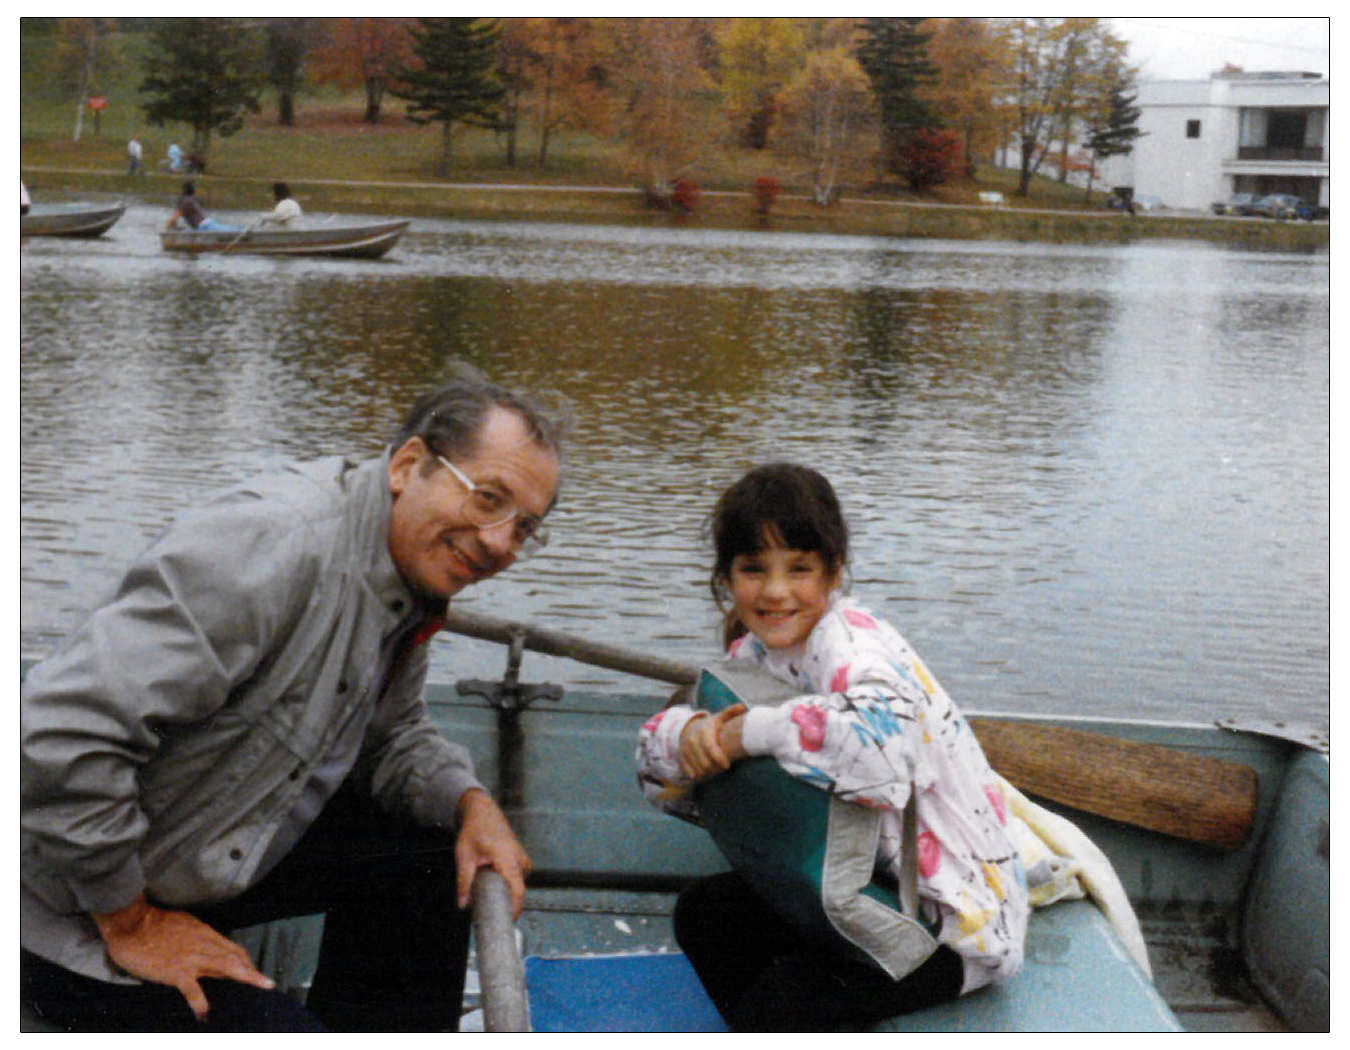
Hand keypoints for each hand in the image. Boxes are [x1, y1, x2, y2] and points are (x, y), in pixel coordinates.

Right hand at [93, 894, 273, 1020]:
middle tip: (267, 983)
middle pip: (235, 957)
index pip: (232, 948)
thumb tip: (207, 945)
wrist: (132, 924)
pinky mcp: (175, 971)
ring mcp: (191, 959)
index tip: (253, 970)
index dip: (245, 960)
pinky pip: (192, 989)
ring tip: (260, 986)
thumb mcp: (184, 924)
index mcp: (204, 934)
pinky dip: (200, 1002)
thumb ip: (197, 936)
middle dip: (252, 970)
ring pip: (225, 967)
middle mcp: (204, 944)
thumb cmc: (153, 924)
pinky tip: (205, 1014)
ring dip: (245, 977)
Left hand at [455, 789, 531, 918]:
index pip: (518, 891)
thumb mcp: (464, 856)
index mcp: (508, 859)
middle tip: (487, 912)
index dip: (515, 910)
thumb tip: (463, 905)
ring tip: (486, 892)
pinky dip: (506, 884)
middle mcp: (520, 860)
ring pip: (517, 885)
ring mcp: (523, 860)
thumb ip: (464, 882)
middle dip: (504, 904)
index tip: (506, 924)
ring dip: (504, 892)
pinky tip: (493, 883)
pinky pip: (517, 879)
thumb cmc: (474, 830)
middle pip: (517, 891)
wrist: (483, 811)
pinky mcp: (522, 861)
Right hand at [678, 704, 747, 779]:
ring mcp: (685, 749)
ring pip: (698, 769)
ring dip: (708, 773)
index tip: (727, 765)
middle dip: (715, 769)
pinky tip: (705, 772)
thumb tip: (743, 706)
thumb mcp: (719, 718)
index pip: (710, 748)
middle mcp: (692, 740)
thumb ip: (731, 713)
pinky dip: (698, 774)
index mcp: (703, 731)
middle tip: (722, 768)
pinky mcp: (681, 757)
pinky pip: (690, 772)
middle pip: (705, 763)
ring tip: (715, 770)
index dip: (719, 759)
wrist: (688, 728)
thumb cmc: (709, 726)